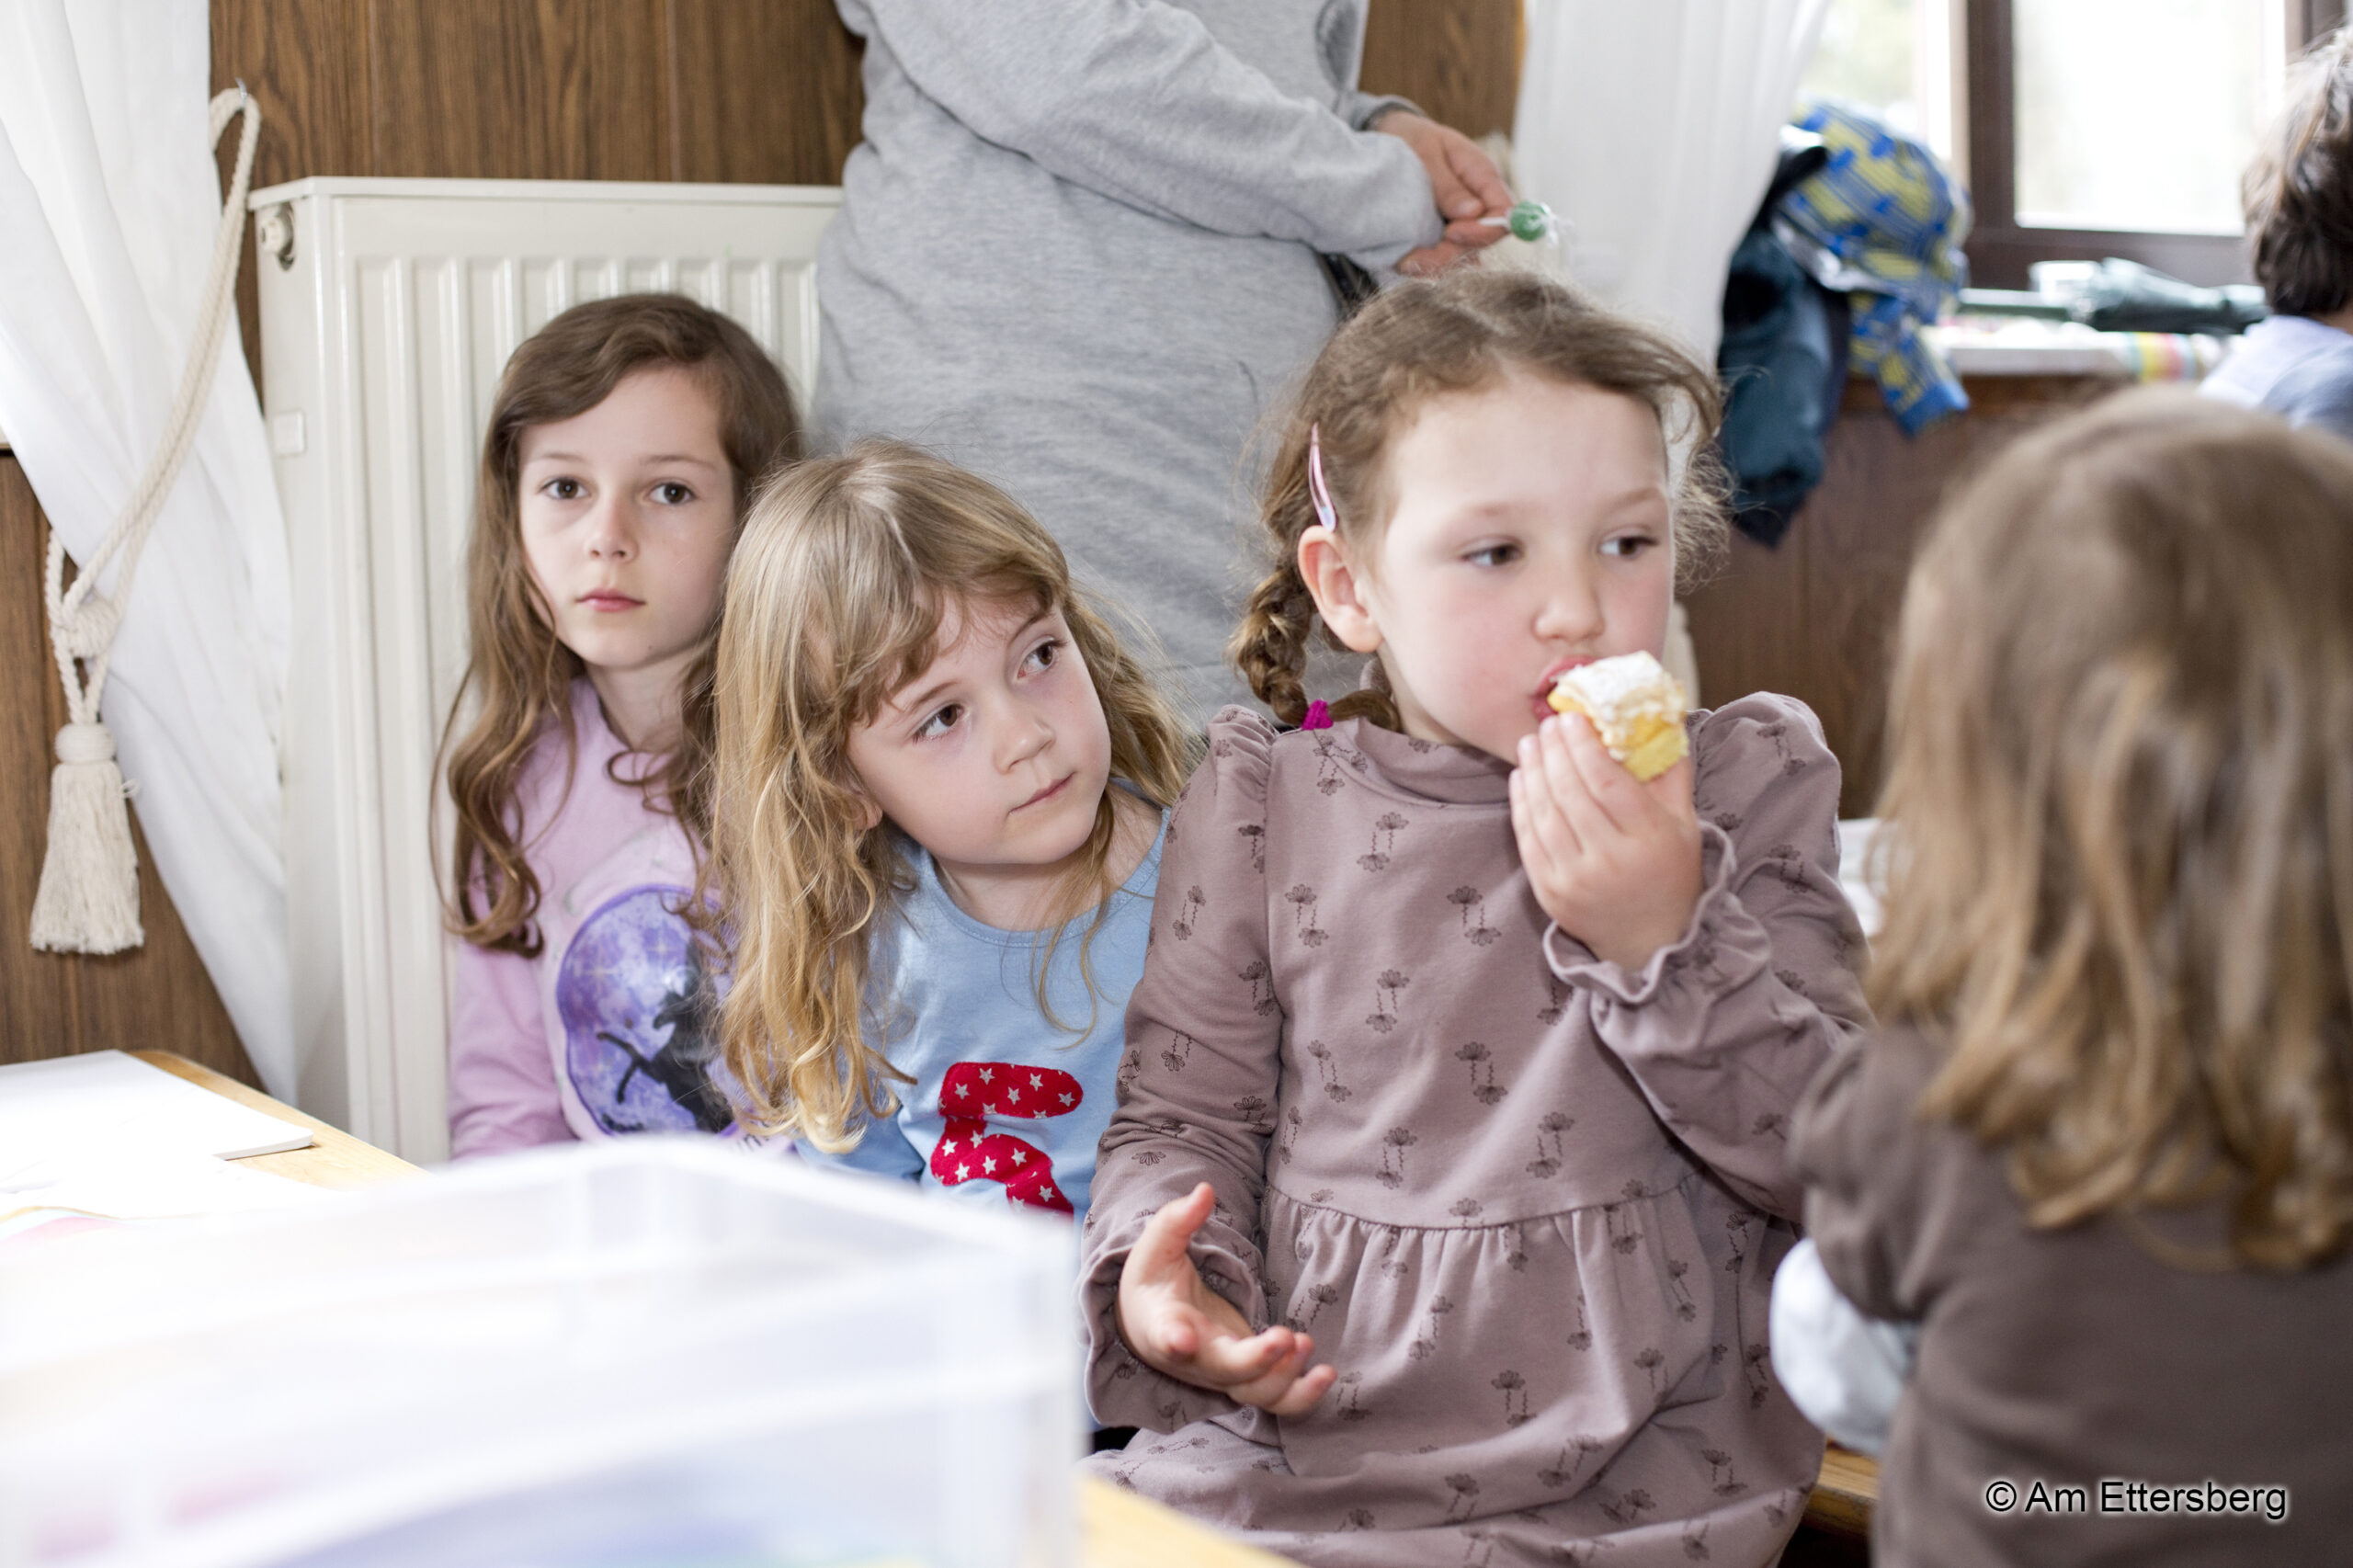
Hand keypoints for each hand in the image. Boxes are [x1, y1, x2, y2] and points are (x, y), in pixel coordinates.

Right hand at [1115, 1183, 1336, 1415]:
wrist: (1151, 1325)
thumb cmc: (1154, 1282)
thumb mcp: (1156, 1247)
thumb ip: (1177, 1220)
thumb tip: (1204, 1191)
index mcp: (1164, 1324)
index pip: (1166, 1335)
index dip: (1174, 1341)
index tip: (1182, 1340)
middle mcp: (1197, 1358)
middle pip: (1226, 1371)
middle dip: (1256, 1360)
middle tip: (1285, 1336)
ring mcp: (1225, 1373)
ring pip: (1255, 1392)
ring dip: (1285, 1377)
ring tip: (1305, 1344)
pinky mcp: (1250, 1376)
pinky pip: (1275, 1399)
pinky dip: (1301, 1396)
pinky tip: (1327, 1374)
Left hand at [1372, 111, 1512, 276]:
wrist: (1393, 136)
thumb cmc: (1413, 137)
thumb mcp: (1426, 152)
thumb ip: (1448, 185)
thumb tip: (1474, 212)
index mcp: (1483, 175)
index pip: (1504, 211)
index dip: (1484, 230)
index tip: (1452, 233)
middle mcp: (1478, 201)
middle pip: (1482, 240)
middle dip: (1451, 254)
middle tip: (1415, 258)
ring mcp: (1461, 218)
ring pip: (1461, 252)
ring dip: (1436, 262)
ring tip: (1405, 262)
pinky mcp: (1442, 229)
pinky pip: (1442, 252)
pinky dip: (1426, 259)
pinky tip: (1404, 260)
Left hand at [1509, 714, 1704, 970]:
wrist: (1650, 940)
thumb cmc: (1670, 873)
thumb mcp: (1685, 825)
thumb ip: (1671, 775)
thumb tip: (1661, 721)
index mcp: (1649, 839)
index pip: (1607, 783)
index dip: (1585, 747)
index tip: (1572, 718)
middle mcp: (1610, 861)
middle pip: (1571, 794)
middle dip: (1555, 752)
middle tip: (1547, 724)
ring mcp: (1576, 880)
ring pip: (1545, 814)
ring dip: (1533, 773)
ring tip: (1530, 744)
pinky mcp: (1550, 893)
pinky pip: (1529, 840)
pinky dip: (1521, 805)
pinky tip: (1520, 778)